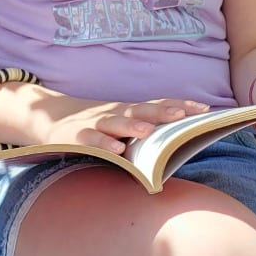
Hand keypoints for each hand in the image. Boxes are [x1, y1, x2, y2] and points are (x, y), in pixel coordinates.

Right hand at [33, 92, 209, 154]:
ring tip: (148, 131)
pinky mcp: (77, 136)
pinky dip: (103, 143)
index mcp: (129, 111)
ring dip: (132, 126)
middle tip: (183, 115)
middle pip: (142, 110)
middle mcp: (116, 113)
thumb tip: (178, 145)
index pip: (159, 105)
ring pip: (116, 122)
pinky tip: (116, 150)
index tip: (205, 109)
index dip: (180, 105)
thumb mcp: (120, 125)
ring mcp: (96, 123)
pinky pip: (92, 140)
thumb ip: (143, 132)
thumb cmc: (95, 126)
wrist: (50, 117)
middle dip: (163, 112)